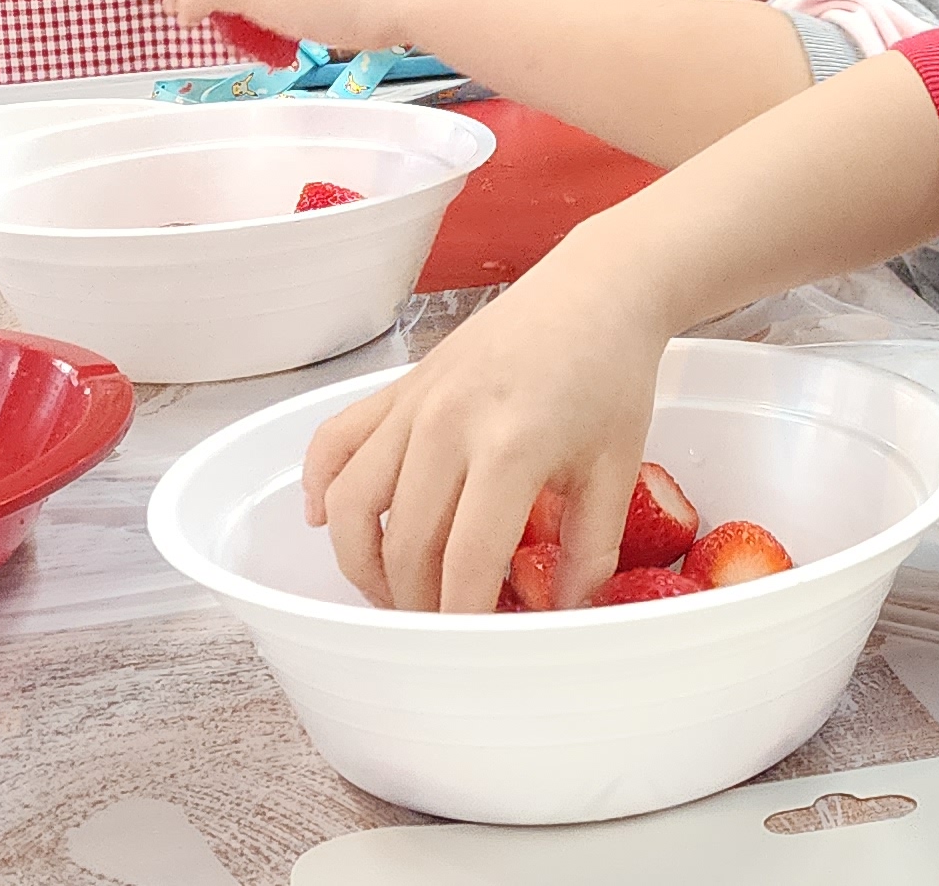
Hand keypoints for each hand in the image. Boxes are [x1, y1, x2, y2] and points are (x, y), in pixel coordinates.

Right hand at [300, 254, 672, 609]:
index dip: (463, 617)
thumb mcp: (618, 468)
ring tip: (390, 591)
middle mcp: (448, 424)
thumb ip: (590, 548)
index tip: (471, 647)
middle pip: (405, 544)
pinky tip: (326, 521)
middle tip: (437, 628)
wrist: (595, 290)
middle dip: (415, 603)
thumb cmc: (612, 376)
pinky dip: (320, 485)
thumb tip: (563, 612)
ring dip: (360, 561)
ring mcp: (416, 401)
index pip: (466, 560)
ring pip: (351, 501)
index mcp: (510, 448)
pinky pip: (335, 441)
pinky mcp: (399, 385)